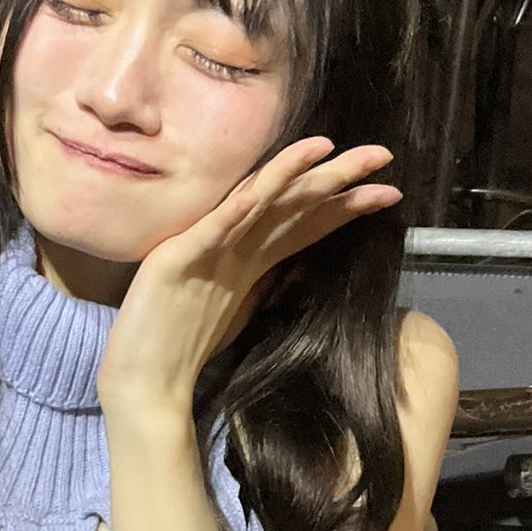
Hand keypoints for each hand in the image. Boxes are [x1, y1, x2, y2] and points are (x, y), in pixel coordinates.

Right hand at [95, 135, 400, 414]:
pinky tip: (259, 194)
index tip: (389, 194)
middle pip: (290, 204)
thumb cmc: (181, 345)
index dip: (347, 205)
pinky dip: (235, 214)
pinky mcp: (174, 264)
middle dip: (338, 177)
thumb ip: (263, 283)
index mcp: (247, 258)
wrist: (142, 380)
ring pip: (254, 205)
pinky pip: (210, 235)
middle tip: (383, 155)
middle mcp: (230, 246)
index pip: (305, 223)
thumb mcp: (236, 309)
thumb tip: (300, 268)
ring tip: (328, 150)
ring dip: (290, 175)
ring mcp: (203, 250)